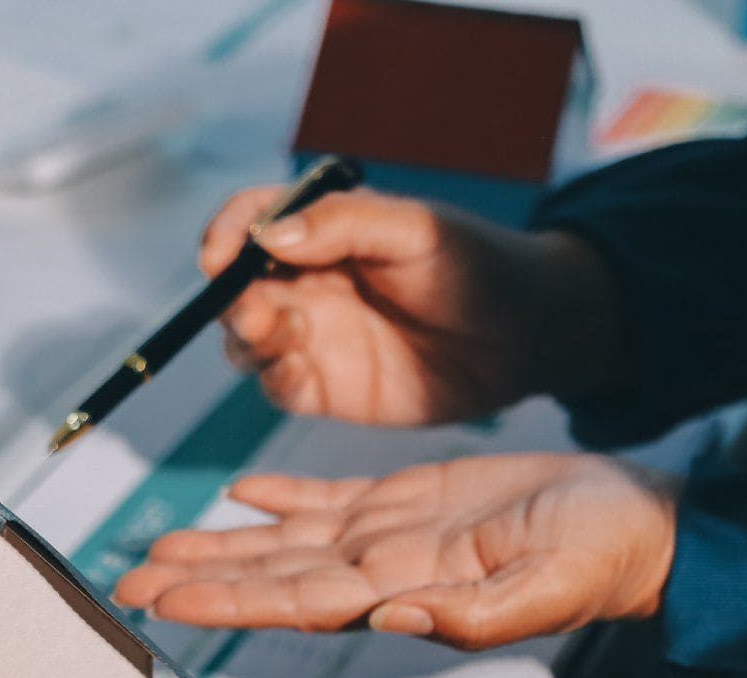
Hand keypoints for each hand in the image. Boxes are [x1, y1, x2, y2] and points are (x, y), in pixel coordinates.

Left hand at [113, 453, 677, 647]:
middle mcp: (383, 573)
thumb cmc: (612, 558)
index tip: (158, 604)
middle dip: (196, 577)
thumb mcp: (551, 589)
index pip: (291, 601)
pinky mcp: (413, 504)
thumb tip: (394, 619)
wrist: (648, 527)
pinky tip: (238, 489)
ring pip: (285, 541)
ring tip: (156, 545)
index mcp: (405, 592)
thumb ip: (476, 612)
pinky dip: (284, 493)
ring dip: (221, 542)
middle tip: (122, 583)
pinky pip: (331, 499)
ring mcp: (392, 540)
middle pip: (269, 576)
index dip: (222, 599)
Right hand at [201, 186, 624, 423]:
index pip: (253, 220)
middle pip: (236, 285)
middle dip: (230, 295)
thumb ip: (343, 225)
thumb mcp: (417, 230)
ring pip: (246, 338)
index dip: (227, 232)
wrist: (526, 338)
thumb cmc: (478, 266)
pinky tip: (298, 374)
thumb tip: (270, 235)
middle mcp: (307, 280)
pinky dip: (274, 380)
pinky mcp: (326, 388)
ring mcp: (313, 335)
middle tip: (255, 309)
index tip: (220, 254)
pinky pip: (277, 386)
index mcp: (325, 229)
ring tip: (282, 335)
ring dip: (247, 337)